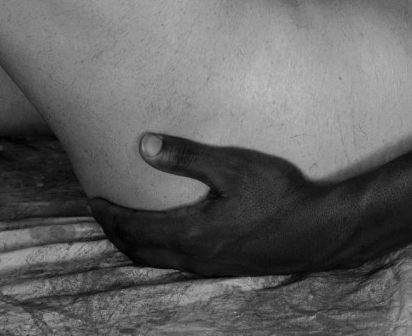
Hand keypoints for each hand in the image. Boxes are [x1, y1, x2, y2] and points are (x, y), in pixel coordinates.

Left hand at [88, 133, 359, 275]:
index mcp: (190, 232)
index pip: (133, 227)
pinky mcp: (227, 267)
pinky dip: (160, 253)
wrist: (319, 231)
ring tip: (129, 228)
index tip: (93, 199)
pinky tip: (173, 240)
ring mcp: (211, 266)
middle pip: (139, 251)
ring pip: (159, 262)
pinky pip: (179, 264)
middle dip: (116, 233)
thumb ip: (188, 157)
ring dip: (136, 246)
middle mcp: (195, 256)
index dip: (109, 214)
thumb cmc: (280, 194)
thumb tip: (144, 145)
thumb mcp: (234, 167)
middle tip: (103, 214)